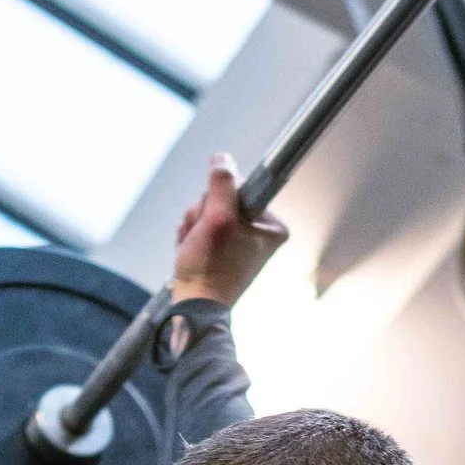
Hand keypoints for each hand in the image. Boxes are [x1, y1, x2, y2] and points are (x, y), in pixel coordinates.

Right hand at [171, 155, 286, 310]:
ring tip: (196, 248)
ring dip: (194, 226)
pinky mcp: (223, 249)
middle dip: (203, 215)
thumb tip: (222, 158)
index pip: (240, 187)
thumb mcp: (217, 219)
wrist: (195, 307)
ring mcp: (241, 241)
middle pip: (222, 199)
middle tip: (203, 238)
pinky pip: (201, 227)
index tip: (217, 220)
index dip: (218, 200)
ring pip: (208, 212)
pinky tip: (192, 252)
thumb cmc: (210, 270)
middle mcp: (261, 232)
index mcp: (273, 227)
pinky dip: (191, 237)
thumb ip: (222, 185)